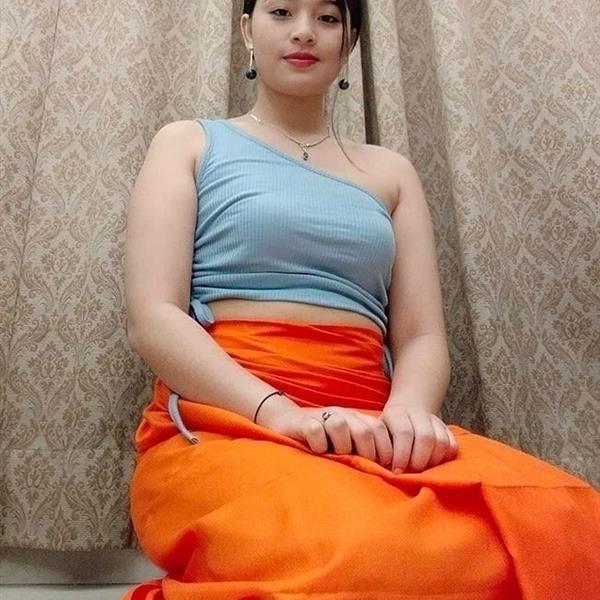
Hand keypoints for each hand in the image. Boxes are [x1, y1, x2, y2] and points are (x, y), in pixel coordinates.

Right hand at [259, 404, 393, 466]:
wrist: (287, 421)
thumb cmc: (320, 437)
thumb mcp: (345, 441)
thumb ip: (363, 447)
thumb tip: (389, 469)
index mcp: (355, 418)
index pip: (379, 428)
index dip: (386, 450)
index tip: (386, 469)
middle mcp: (342, 414)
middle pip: (364, 430)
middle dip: (366, 454)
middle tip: (359, 466)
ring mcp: (323, 416)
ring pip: (341, 427)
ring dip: (340, 447)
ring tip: (334, 455)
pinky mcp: (304, 422)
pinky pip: (316, 431)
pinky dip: (317, 444)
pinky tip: (315, 450)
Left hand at [378, 403, 457, 472]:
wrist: (406, 409)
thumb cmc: (386, 429)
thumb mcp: (378, 433)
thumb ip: (380, 447)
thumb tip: (379, 469)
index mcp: (397, 414)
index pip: (404, 433)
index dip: (401, 455)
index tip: (397, 471)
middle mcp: (417, 414)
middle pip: (425, 437)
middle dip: (419, 460)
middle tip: (411, 472)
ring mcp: (434, 420)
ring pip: (441, 441)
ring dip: (432, 461)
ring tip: (422, 470)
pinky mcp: (446, 428)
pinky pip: (452, 444)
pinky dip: (445, 457)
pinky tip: (434, 464)